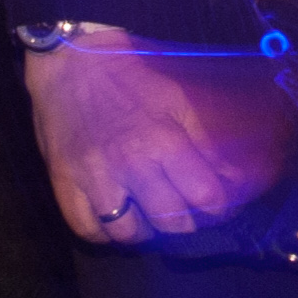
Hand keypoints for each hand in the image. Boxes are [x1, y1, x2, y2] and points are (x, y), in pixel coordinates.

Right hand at [23, 27, 297, 242]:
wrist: (70, 62)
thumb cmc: (130, 79)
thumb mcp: (176, 100)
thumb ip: (204, 142)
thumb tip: (233, 177)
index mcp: (163, 141)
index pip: (204, 197)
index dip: (217, 208)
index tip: (214, 206)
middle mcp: (131, 164)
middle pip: (170, 223)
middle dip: (183, 222)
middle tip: (181, 211)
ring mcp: (94, 177)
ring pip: (128, 235)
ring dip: (143, 231)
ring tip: (146, 215)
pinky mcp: (64, 183)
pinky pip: (87, 229)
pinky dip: (103, 233)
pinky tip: (112, 218)